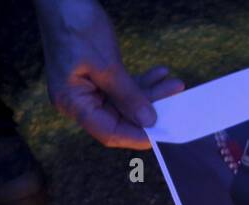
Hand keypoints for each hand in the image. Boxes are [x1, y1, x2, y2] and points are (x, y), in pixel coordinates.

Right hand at [36, 0, 182, 148]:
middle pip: (120, 118)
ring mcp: (88, 88)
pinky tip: (160, 74)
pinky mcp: (97, 77)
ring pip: (125, 102)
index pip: (108, 131)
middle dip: (150, 110)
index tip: (163, 134)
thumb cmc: (75, 25)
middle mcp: (78, 100)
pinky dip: (141, 83)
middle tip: (176, 100)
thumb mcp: (106, 64)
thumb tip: (148, 121)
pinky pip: (123, 87)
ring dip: (151, 93)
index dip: (136, 136)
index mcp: (72, 102)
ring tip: (175, 84)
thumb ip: (128, 96)